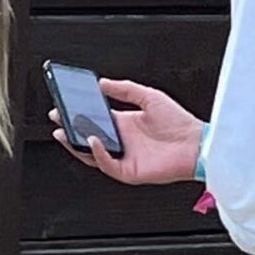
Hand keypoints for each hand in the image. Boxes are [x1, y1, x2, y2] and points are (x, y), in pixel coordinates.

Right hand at [49, 77, 203, 185]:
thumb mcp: (149, 96)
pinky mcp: (129, 171)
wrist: (197, 143)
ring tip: (65, 131)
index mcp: (125, 125)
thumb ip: (125, 89)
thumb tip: (102, 83)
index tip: (65, 104)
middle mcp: (122, 142)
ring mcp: (124, 157)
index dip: (79, 113)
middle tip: (57, 118)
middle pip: (89, 137)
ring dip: (76, 144)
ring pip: (92, 154)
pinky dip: (97, 153)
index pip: (95, 119)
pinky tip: (93, 139)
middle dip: (70, 128)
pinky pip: (107, 164)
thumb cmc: (180, 122)